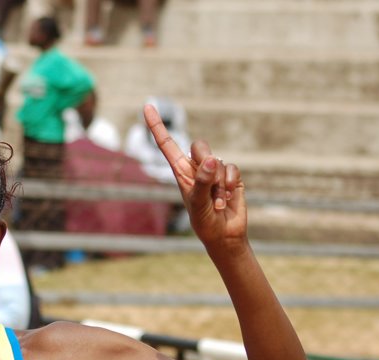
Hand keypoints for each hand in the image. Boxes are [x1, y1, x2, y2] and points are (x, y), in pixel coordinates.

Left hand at [143, 104, 246, 251]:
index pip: (167, 144)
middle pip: (199, 146)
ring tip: (216, 202)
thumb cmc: (203, 221)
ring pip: (217, 161)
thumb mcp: (197, 203)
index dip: (157, 126)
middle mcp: (196, 168)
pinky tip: (228, 197)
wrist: (223, 235)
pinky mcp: (232, 176)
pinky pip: (231, 168)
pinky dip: (230, 183)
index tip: (147, 106)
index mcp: (180, 172)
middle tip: (207, 182)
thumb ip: (202, 181)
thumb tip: (210, 159)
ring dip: (217, 184)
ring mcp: (215, 171)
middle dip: (204, 160)